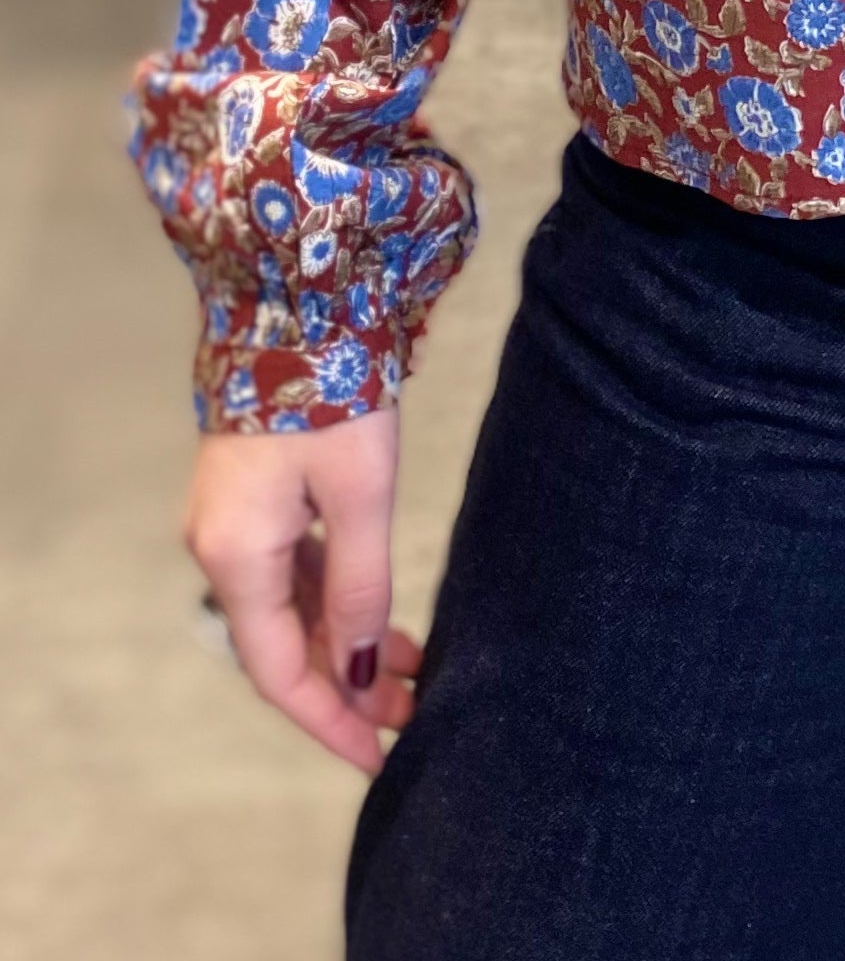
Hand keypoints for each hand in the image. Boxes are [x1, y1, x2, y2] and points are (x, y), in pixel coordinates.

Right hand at [184, 404, 421, 772]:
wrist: (297, 299)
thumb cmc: (332, 392)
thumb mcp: (360, 494)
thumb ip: (359, 587)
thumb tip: (360, 672)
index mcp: (236, 556)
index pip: (277, 670)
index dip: (327, 720)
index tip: (376, 756)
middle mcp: (220, 546)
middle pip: (282, 642)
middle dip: (346, 683)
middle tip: (411, 711)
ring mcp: (233, 518)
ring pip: (290, 605)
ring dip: (346, 639)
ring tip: (411, 668)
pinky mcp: (253, 492)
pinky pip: (292, 568)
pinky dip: (335, 596)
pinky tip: (379, 612)